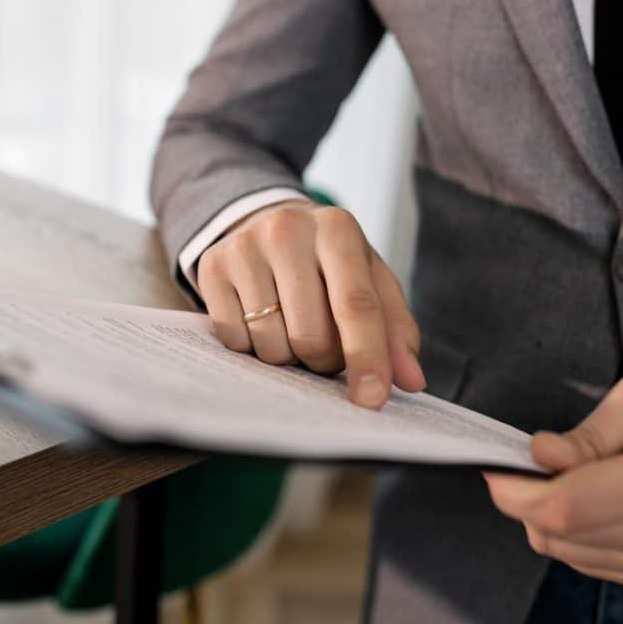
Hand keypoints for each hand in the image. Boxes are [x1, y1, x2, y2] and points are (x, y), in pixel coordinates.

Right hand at [197, 199, 425, 407]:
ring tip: (292, 326)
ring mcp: (244, 246)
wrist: (271, 223)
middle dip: (324, 360)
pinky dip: (253, 346)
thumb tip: (410, 380)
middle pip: (311, 336)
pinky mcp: (212, 265)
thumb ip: (396, 330)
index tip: (372, 400)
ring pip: (271, 345)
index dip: (367, 357)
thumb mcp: (370, 280)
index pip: (356, 305)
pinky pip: (235, 340)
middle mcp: (288, 229)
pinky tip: (261, 319)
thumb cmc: (329, 262)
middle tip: (324, 346)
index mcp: (338, 228)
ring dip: (288, 356)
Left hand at [484, 372, 622, 588]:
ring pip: (569, 554)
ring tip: (571, 476)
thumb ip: (590, 432)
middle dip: (525, 500)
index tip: (494, 467)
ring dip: (549, 518)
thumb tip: (540, 455)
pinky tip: (594, 500)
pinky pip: (593, 563)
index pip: (566, 508)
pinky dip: (575, 534)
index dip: (516, 492)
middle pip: (560, 535)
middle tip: (527, 463)